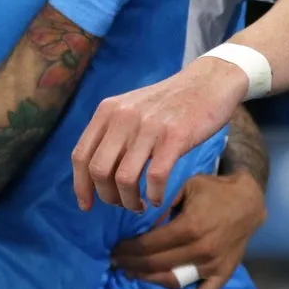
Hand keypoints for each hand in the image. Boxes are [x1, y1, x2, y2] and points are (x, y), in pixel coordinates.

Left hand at [73, 55, 247, 212]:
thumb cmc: (169, 103)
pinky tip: (158, 198)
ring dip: (130, 201)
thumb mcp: (131, 109)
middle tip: (122, 203)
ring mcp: (148, 126)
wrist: (208, 82)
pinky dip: (154, 195)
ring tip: (140, 204)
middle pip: (98, 171)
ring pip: (124, 179)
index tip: (87, 205)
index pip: (81, 155)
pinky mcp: (175, 136)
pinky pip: (155, 177)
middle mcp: (123, 116)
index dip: (80, 186)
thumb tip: (94, 173)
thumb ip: (111, 133)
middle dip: (107, 196)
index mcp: (108, 111)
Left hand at [112, 170, 265, 288]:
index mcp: (189, 226)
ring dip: (149, 279)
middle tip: (117, 261)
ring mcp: (212, 265)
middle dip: (132, 264)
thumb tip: (138, 222)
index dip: (129, 249)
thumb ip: (162, 204)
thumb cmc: (214, 190)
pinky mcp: (222, 273)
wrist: (248, 201)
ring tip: (133, 273)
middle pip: (157, 264)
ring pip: (173, 281)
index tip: (115, 249)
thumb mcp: (185, 186)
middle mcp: (200, 249)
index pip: (150, 245)